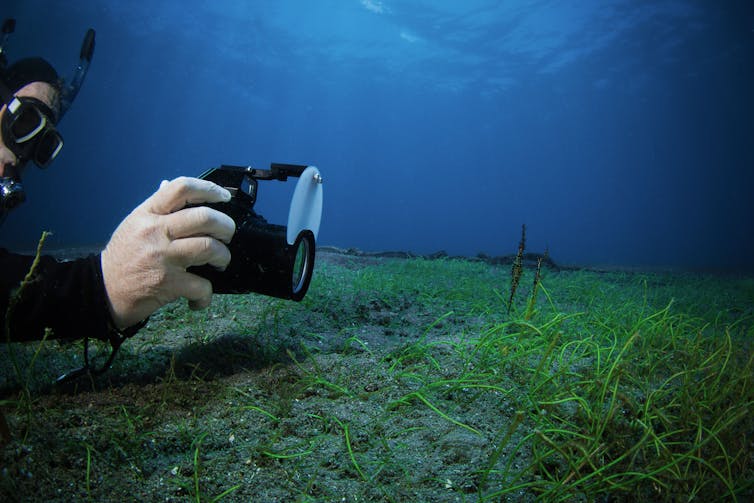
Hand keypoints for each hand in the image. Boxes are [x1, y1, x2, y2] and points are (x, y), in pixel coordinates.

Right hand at [101, 177, 235, 328]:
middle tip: (226, 236)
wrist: (101, 291)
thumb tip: (169, 185)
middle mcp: (154, 231)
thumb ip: (156, 209)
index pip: (181, 188)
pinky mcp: (167, 283)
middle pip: (204, 217)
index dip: (209, 189)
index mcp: (147, 214)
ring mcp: (161, 257)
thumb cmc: (122, 258)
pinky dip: (206, 295)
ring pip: (209, 247)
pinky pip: (202, 285)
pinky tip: (200, 297)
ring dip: (223, 256)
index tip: (224, 198)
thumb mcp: (134, 225)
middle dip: (226, 227)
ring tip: (219, 262)